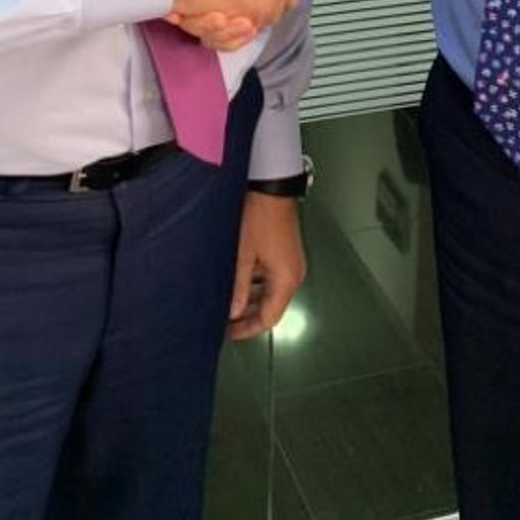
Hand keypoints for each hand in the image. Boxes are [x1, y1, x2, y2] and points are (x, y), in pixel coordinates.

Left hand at [228, 191, 305, 339]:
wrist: (272, 187)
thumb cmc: (260, 215)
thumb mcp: (243, 254)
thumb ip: (239, 286)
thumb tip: (234, 311)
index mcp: (287, 279)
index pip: (270, 317)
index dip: (248, 328)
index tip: (230, 332)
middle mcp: (293, 273)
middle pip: (272, 306)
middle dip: (248, 314)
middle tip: (226, 318)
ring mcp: (291, 262)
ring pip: (271, 291)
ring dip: (251, 298)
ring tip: (228, 299)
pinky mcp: (286, 253)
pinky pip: (272, 276)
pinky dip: (256, 283)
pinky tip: (239, 280)